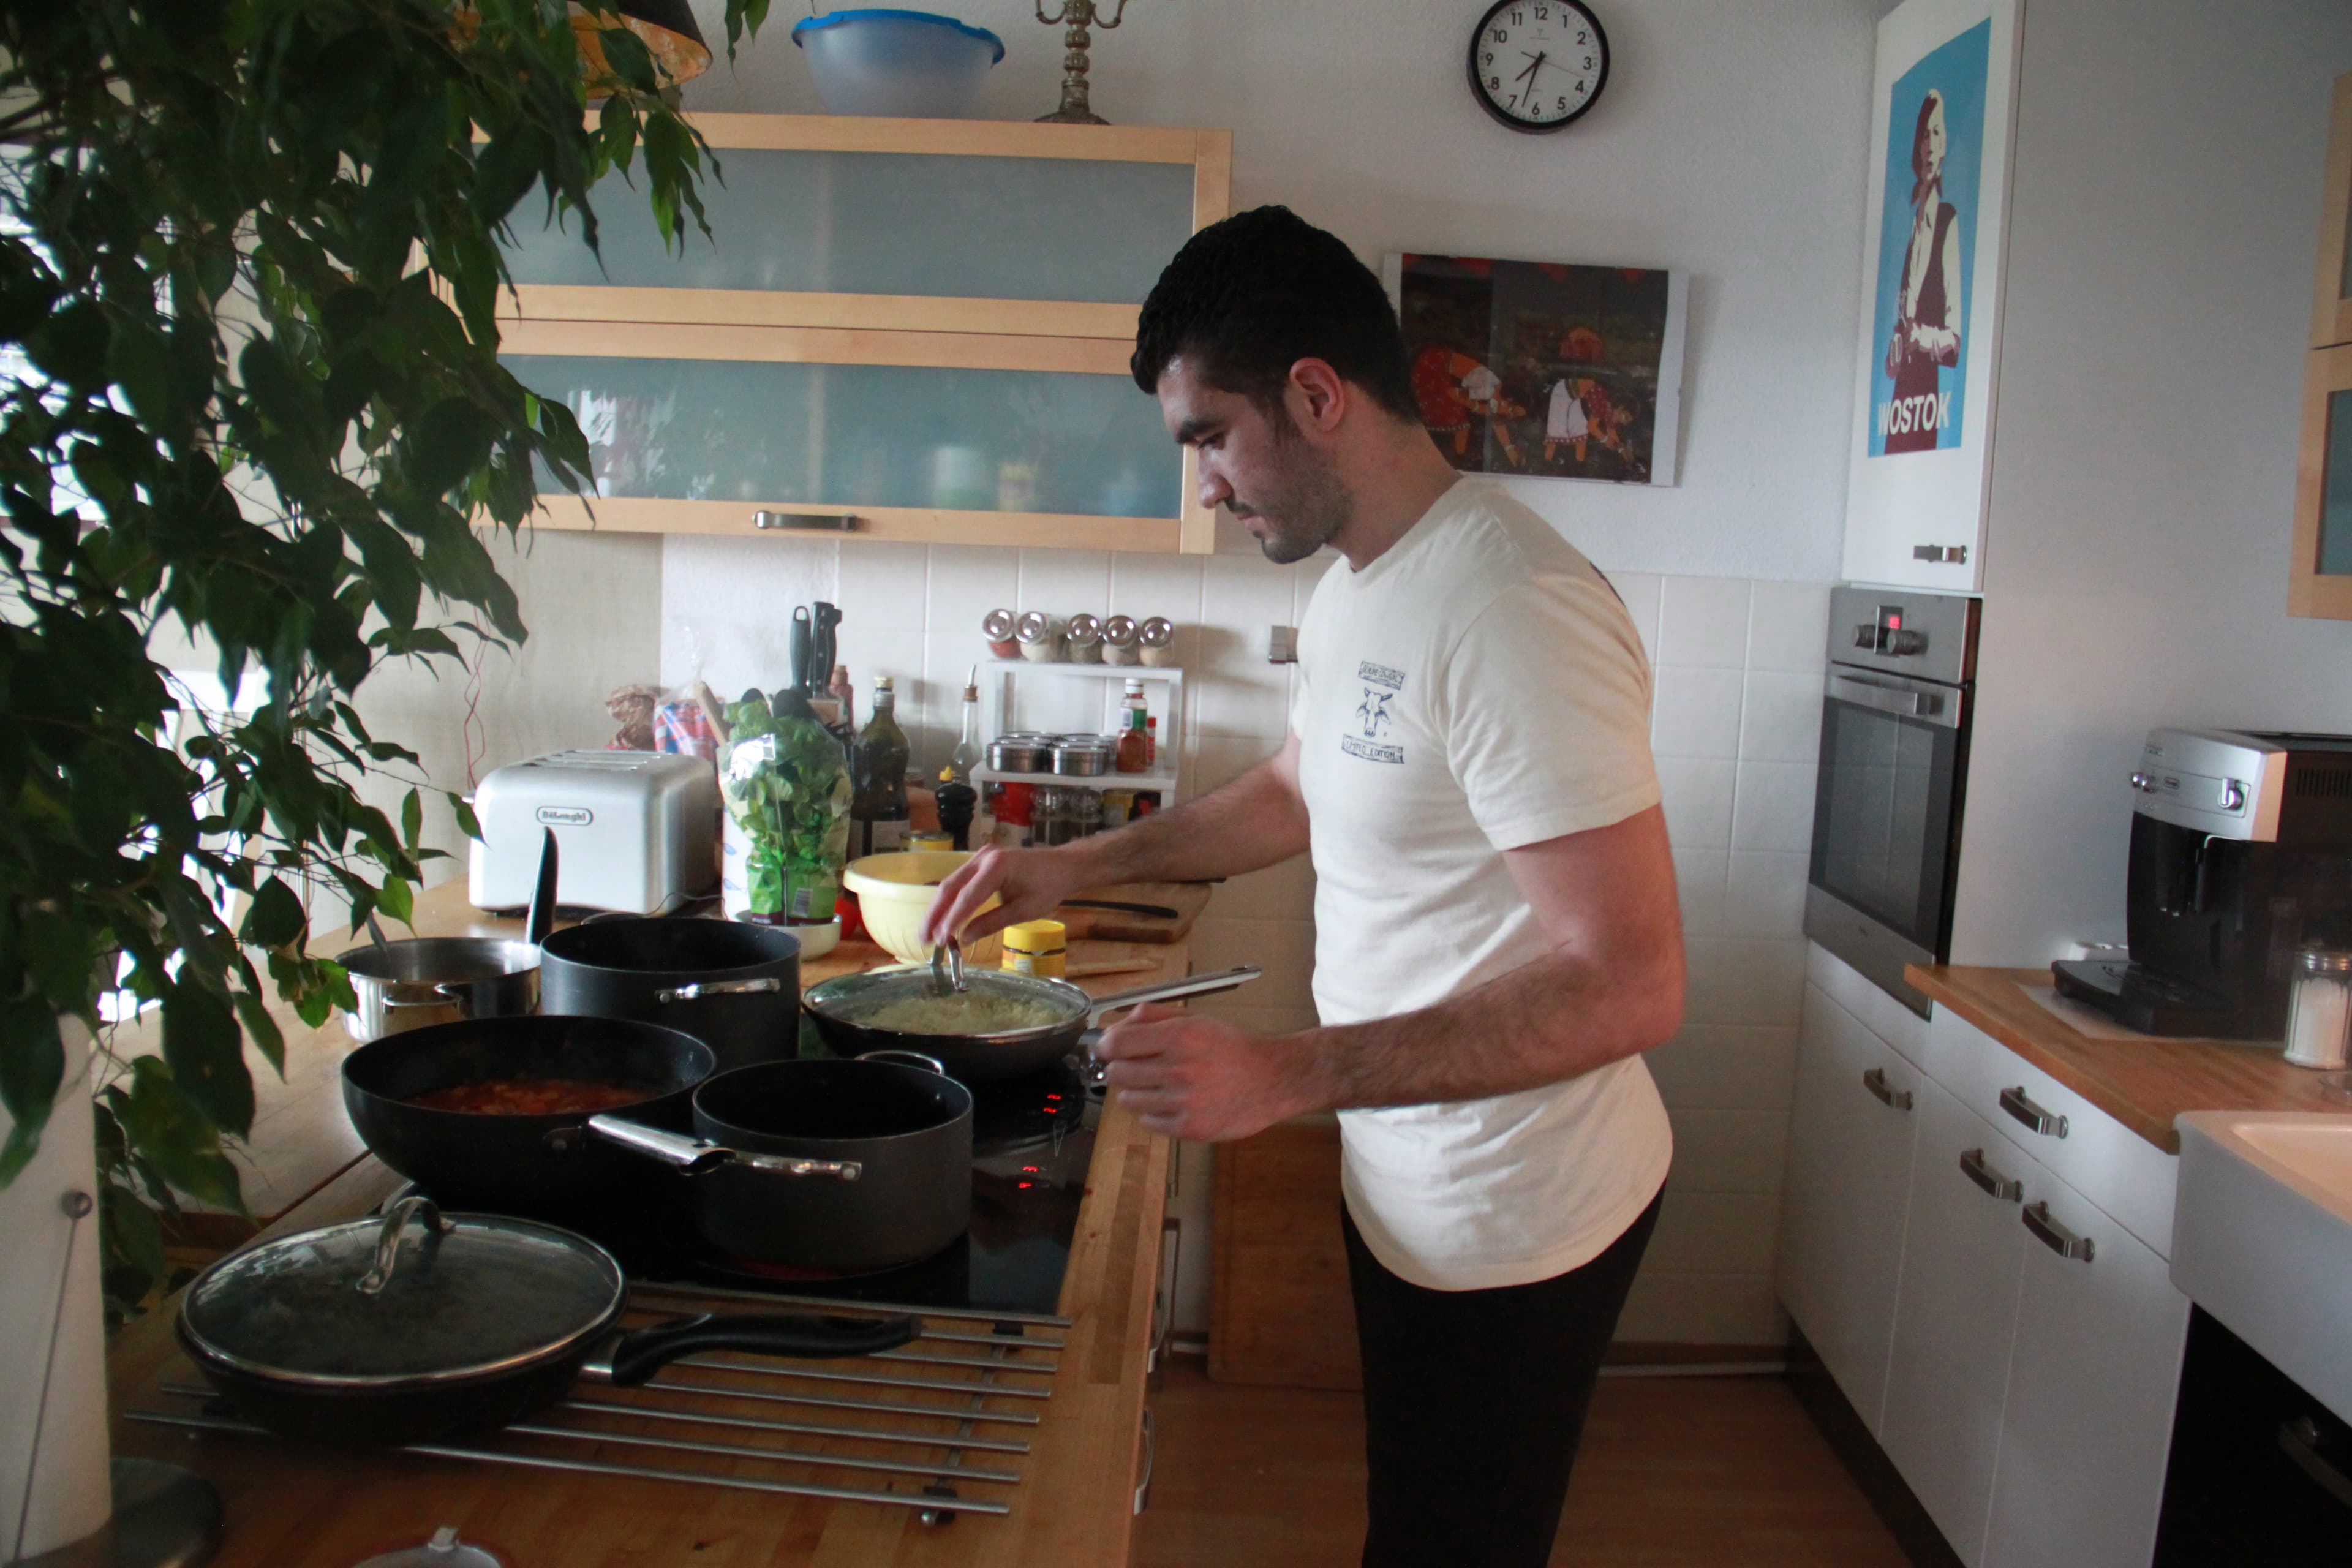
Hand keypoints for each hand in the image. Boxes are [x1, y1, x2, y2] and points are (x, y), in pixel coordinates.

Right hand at [919, 845, 1083, 946]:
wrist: (1063, 865)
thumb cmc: (1049, 887)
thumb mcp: (1024, 911)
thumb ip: (992, 923)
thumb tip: (964, 939)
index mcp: (997, 866)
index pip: (967, 896)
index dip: (951, 920)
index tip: (940, 940)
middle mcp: (984, 857)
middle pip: (950, 887)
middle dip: (935, 915)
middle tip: (924, 939)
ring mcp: (980, 857)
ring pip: (951, 883)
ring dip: (938, 908)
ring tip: (927, 933)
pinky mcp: (981, 861)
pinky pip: (960, 881)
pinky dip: (949, 900)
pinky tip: (941, 918)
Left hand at [1093, 1002, 1313, 1141]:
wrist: (1272, 1079)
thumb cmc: (1234, 1047)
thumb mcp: (1197, 1019)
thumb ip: (1155, 1016)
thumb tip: (1118, 1025)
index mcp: (1180, 1035)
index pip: (1117, 1043)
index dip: (1106, 1046)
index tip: (1108, 1049)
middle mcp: (1179, 1068)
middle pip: (1118, 1072)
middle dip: (1120, 1068)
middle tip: (1135, 1067)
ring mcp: (1184, 1102)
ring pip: (1128, 1100)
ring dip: (1135, 1091)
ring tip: (1156, 1085)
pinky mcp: (1190, 1128)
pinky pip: (1148, 1121)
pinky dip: (1153, 1112)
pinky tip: (1170, 1102)